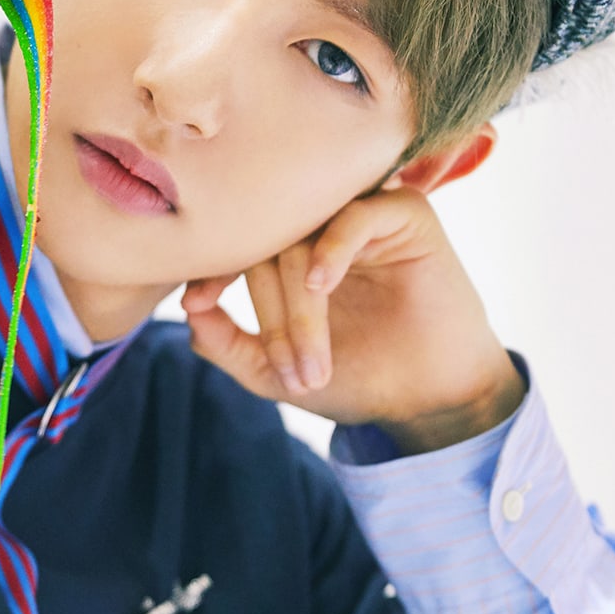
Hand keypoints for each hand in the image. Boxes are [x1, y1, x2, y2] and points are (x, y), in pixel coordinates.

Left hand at [180, 184, 525, 451]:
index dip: (213, 268)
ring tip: (313, 361)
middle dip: (274, 315)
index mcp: (290, 252)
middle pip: (271, 243)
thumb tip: (186, 309)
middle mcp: (323, 227)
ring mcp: (363, 217)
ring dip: (302, 306)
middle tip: (290, 373)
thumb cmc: (358, 380)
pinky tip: (322, 286)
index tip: (197, 303)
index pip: (239, 242)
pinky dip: (333, 248)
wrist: (428, 399)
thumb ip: (225, 344)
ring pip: (307, 236)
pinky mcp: (406, 215)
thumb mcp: (274, 373)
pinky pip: (357, 214)